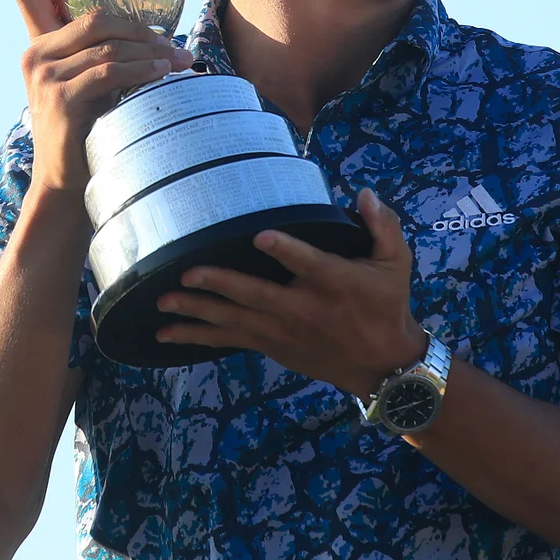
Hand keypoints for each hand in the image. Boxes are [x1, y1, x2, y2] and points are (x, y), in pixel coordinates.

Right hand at [13, 0, 191, 194]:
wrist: (65, 183)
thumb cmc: (84, 131)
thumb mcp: (86, 85)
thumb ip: (100, 56)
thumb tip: (156, 37)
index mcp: (37, 46)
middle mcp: (34, 55)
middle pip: (93, 17)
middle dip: (141, 27)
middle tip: (176, 43)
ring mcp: (44, 76)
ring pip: (107, 44)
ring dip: (151, 51)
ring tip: (179, 63)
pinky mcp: (61, 99)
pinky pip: (110, 70)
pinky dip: (142, 70)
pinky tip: (162, 74)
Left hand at [155, 188, 425, 394]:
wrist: (382, 365)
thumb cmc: (386, 305)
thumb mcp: (396, 264)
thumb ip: (383, 226)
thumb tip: (366, 194)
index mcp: (334, 282)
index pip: (307, 263)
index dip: (284, 250)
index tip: (260, 237)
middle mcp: (303, 307)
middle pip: (255, 294)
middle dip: (219, 284)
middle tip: (186, 274)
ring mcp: (282, 330)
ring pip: (234, 320)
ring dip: (197, 312)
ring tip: (163, 303)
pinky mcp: (271, 344)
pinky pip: (229, 340)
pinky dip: (198, 336)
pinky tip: (168, 333)